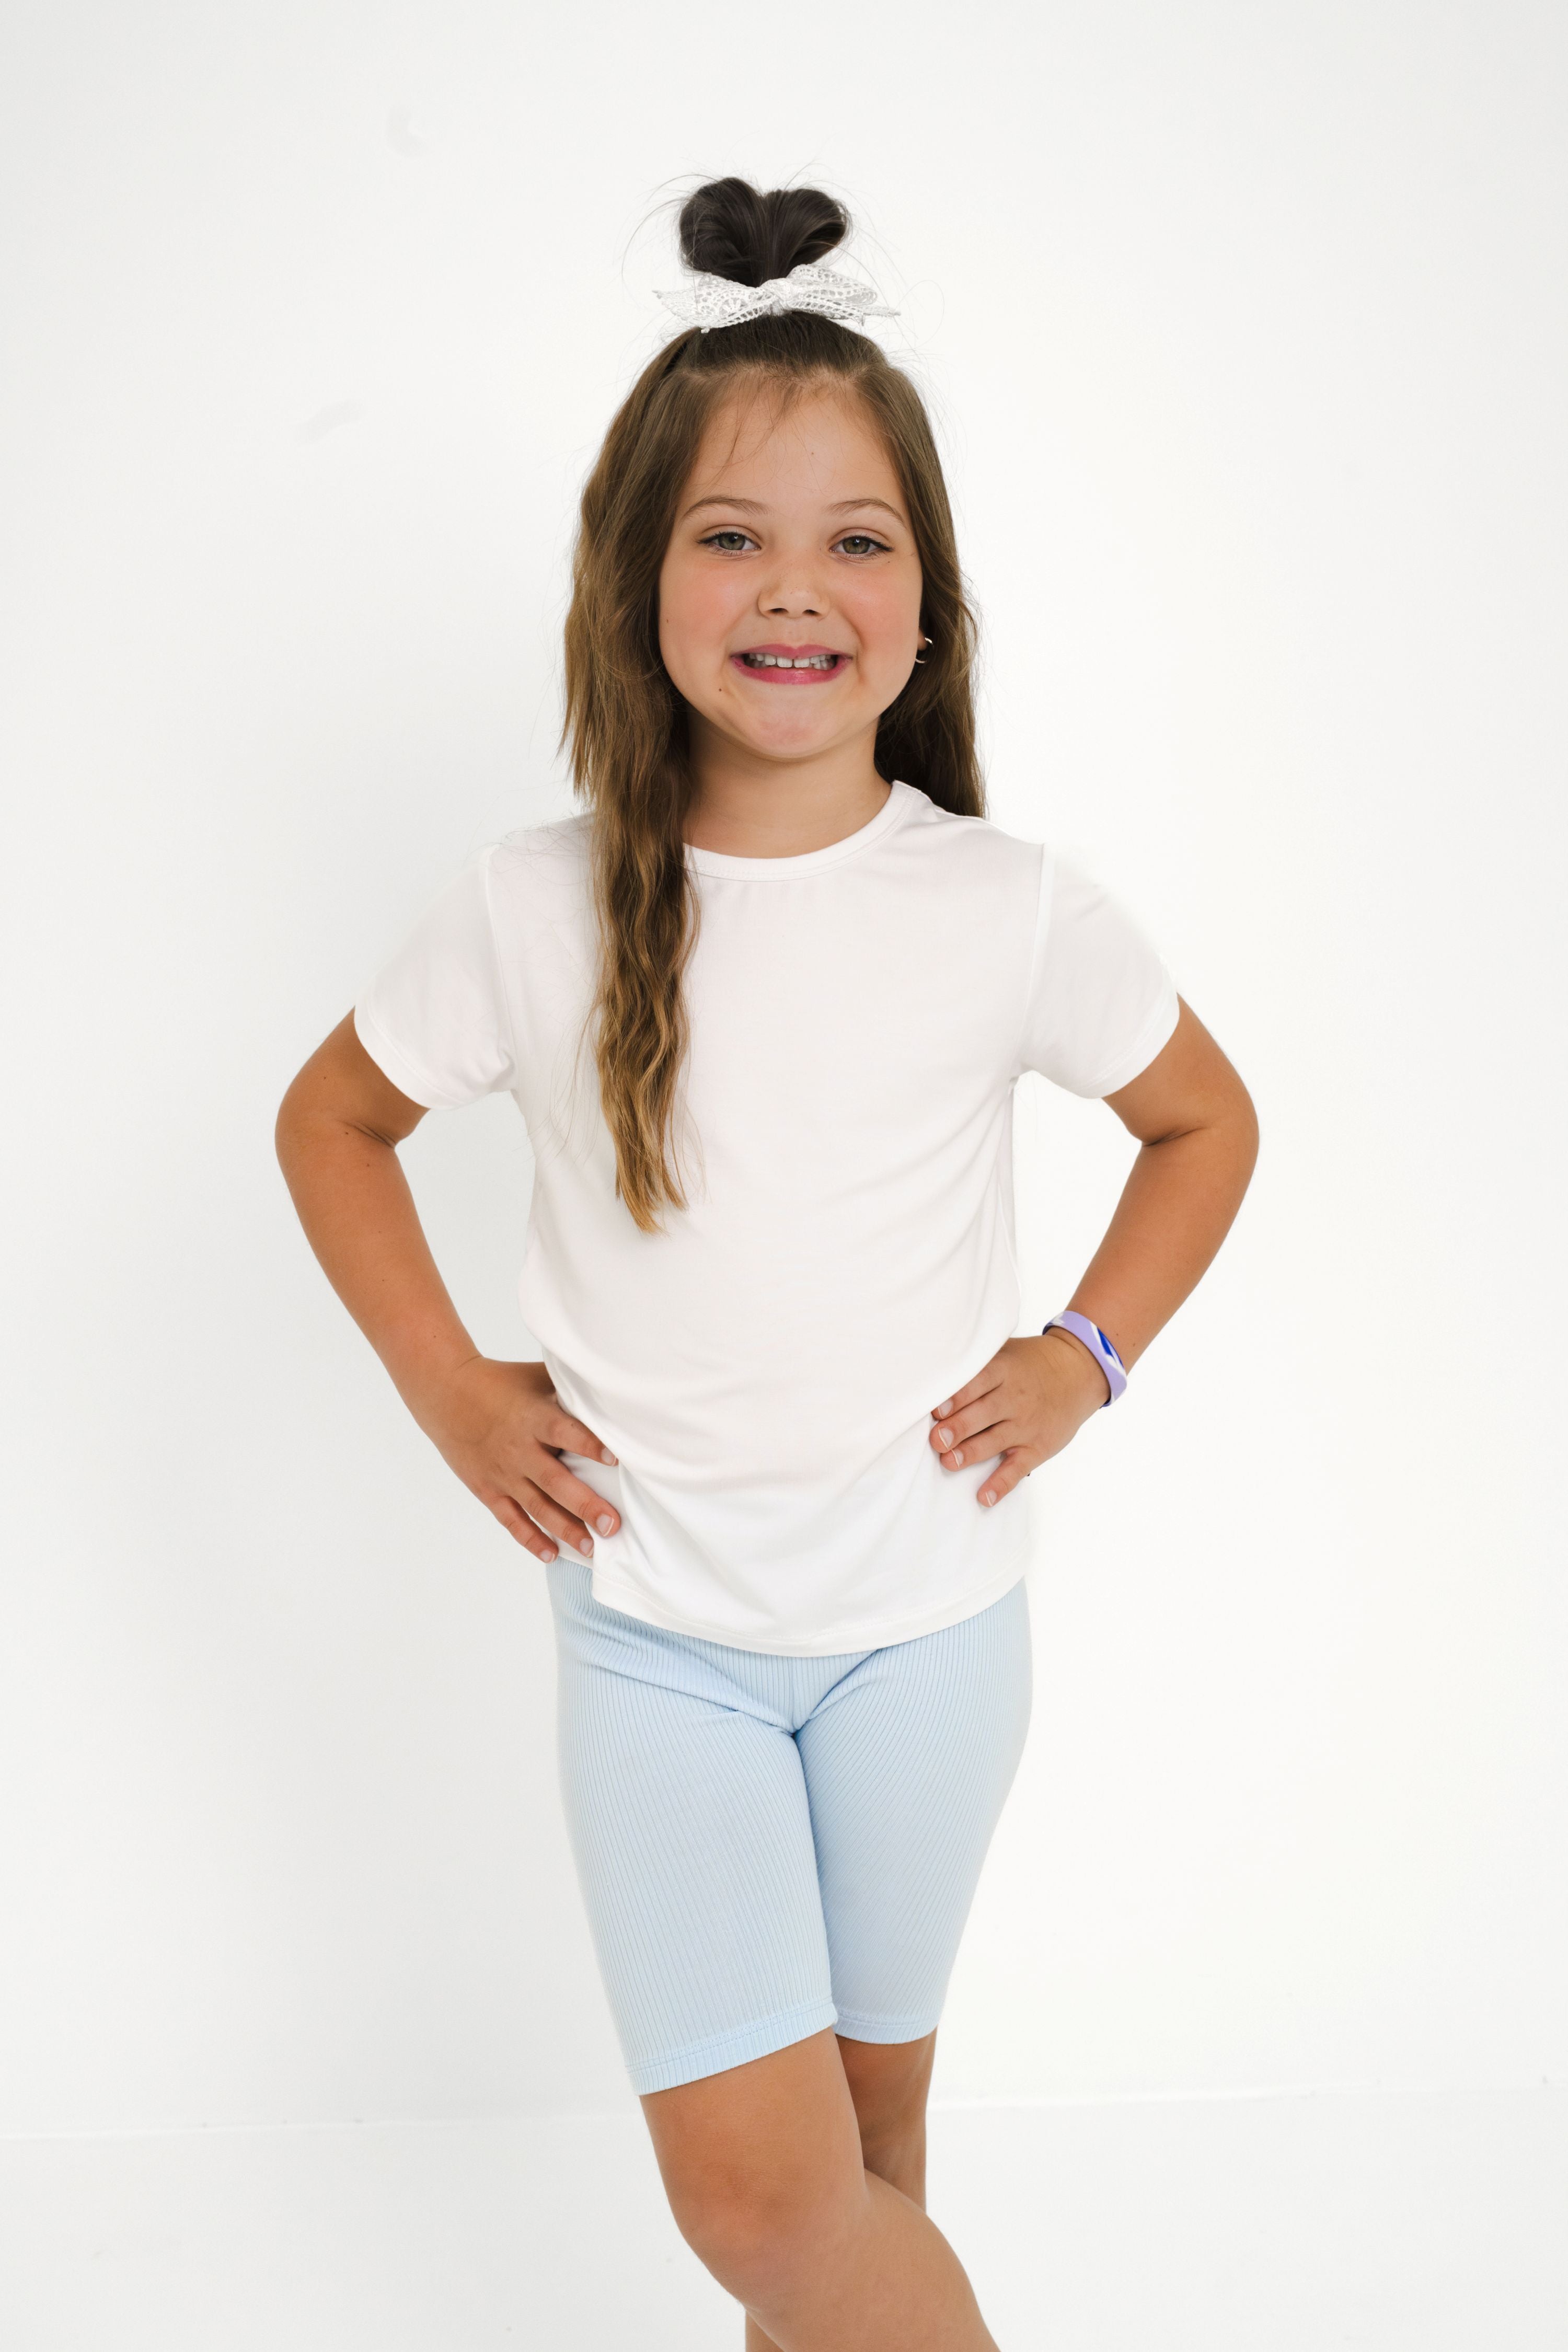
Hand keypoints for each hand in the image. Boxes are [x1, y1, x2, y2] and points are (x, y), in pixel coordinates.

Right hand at [413, 1356, 620, 1563]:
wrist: (447, 1395)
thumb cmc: (502, 1382)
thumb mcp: (537, 1377)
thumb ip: (570, 1390)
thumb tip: (611, 1392)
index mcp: (534, 1418)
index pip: (565, 1433)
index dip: (589, 1445)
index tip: (615, 1460)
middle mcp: (520, 1450)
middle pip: (555, 1481)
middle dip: (585, 1505)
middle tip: (612, 1525)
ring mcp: (503, 1473)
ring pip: (537, 1507)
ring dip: (565, 1529)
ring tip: (590, 1548)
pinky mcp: (488, 1489)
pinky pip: (511, 1519)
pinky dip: (530, 1538)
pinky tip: (551, 1554)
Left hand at [929, 1330, 1110, 1508]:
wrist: (1078, 1373)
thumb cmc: (1029, 1363)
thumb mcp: (1005, 1351)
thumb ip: (976, 1360)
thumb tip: (932, 1369)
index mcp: (1003, 1371)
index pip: (979, 1383)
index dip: (957, 1397)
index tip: (937, 1409)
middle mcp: (1015, 1398)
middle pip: (983, 1414)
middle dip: (959, 1427)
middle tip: (937, 1439)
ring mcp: (1027, 1425)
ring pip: (996, 1441)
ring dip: (971, 1453)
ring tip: (949, 1462)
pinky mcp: (1038, 1447)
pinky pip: (1017, 1468)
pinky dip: (1001, 1484)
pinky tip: (984, 1497)